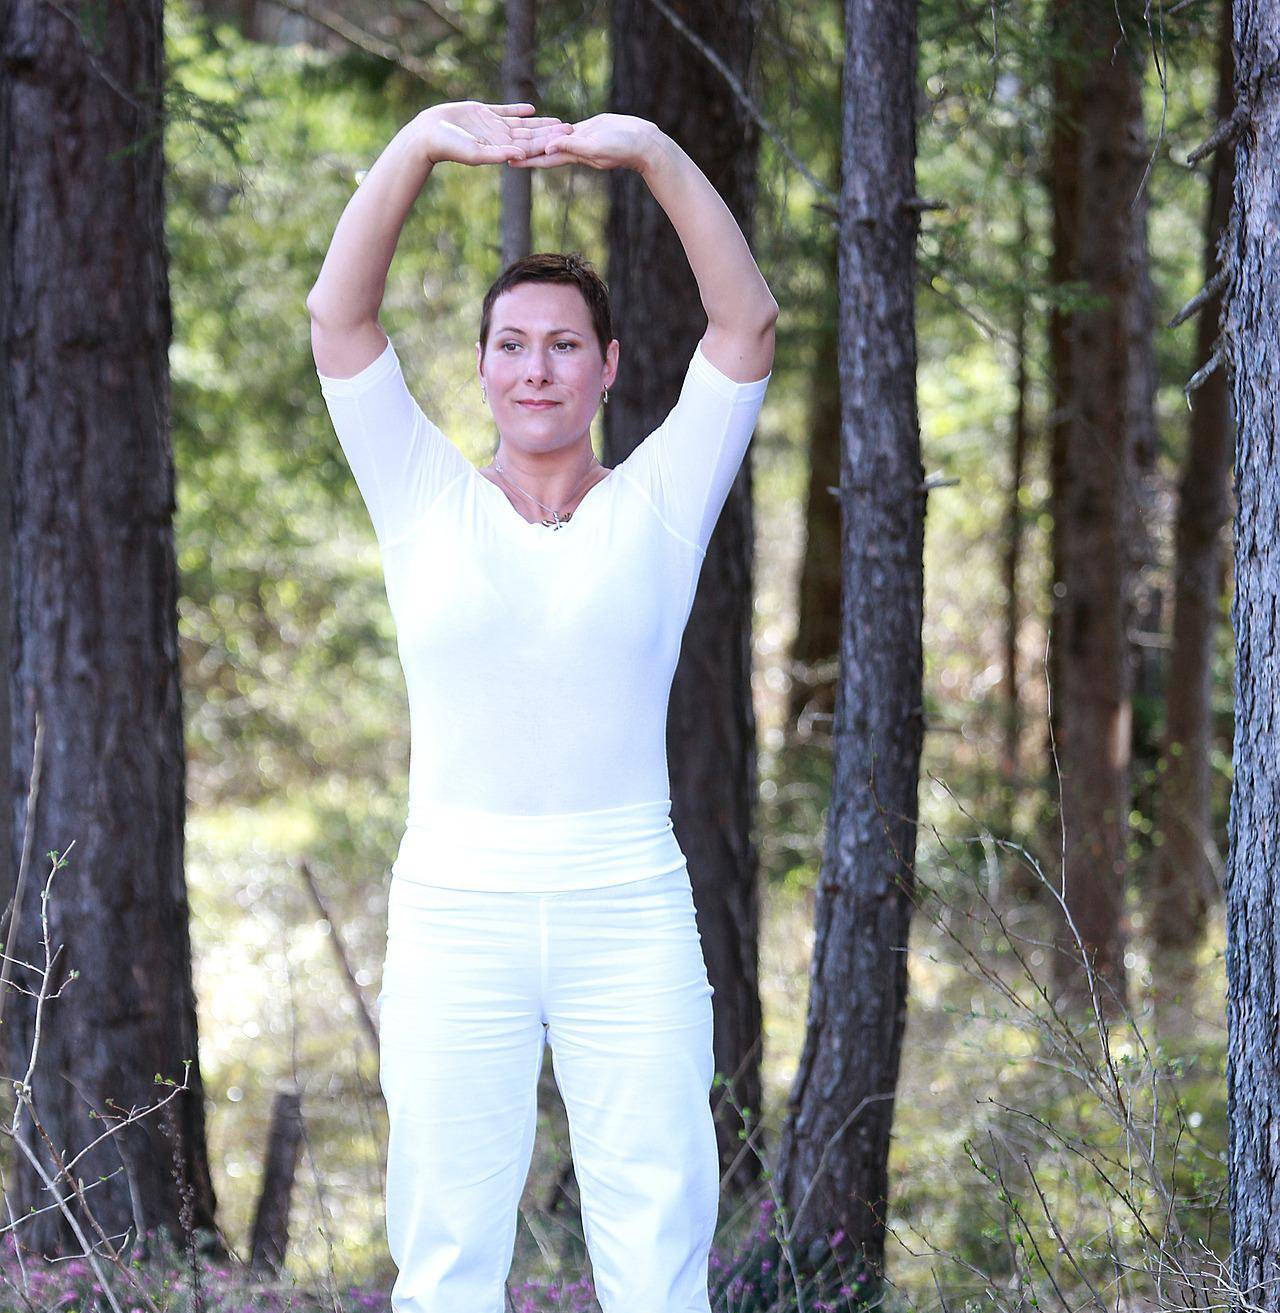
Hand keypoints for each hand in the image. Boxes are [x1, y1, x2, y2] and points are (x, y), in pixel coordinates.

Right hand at [413, 100, 573, 166]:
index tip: (566, 139)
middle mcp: (500, 139)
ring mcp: (492, 126)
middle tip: (572, 129)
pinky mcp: (483, 113)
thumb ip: (498, 154)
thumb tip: (521, 156)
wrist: (429, 133)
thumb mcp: (476, 153)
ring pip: (522, 124)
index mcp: (501, 149)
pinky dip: (518, 110)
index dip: (548, 142)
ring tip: (557, 121)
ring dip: (540, 123)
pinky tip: (532, 109)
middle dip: (550, 133)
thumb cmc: (450, 147)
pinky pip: (505, 111)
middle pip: (531, 136)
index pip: (530, 147)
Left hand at [505, 113, 657, 171]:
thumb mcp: (595, 147)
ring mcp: (580, 140)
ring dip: (537, 140)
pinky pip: (565, 129)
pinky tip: (543, 127)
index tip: (508, 161)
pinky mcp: (587, 129)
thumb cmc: (622, 148)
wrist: (641, 142)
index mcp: (574, 156)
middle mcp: (574, 150)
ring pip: (553, 139)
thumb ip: (572, 146)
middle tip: (504, 150)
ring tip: (520, 138)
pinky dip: (553, 128)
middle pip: (544, 150)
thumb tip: (548, 147)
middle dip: (526, 151)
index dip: (527, 160)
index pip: (545, 160)